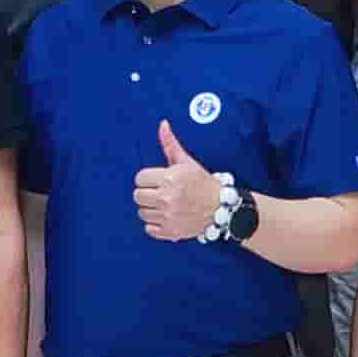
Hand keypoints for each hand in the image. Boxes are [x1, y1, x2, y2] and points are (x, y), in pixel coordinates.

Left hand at [132, 118, 229, 243]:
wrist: (220, 207)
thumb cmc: (202, 183)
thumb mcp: (186, 162)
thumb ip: (170, 144)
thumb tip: (162, 124)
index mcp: (169, 178)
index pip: (139, 178)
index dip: (148, 178)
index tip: (158, 180)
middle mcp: (167, 198)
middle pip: (137, 196)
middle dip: (147, 193)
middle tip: (160, 192)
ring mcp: (168, 216)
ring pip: (141, 212)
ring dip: (151, 209)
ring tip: (164, 205)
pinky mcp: (170, 232)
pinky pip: (149, 229)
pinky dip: (155, 225)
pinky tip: (166, 217)